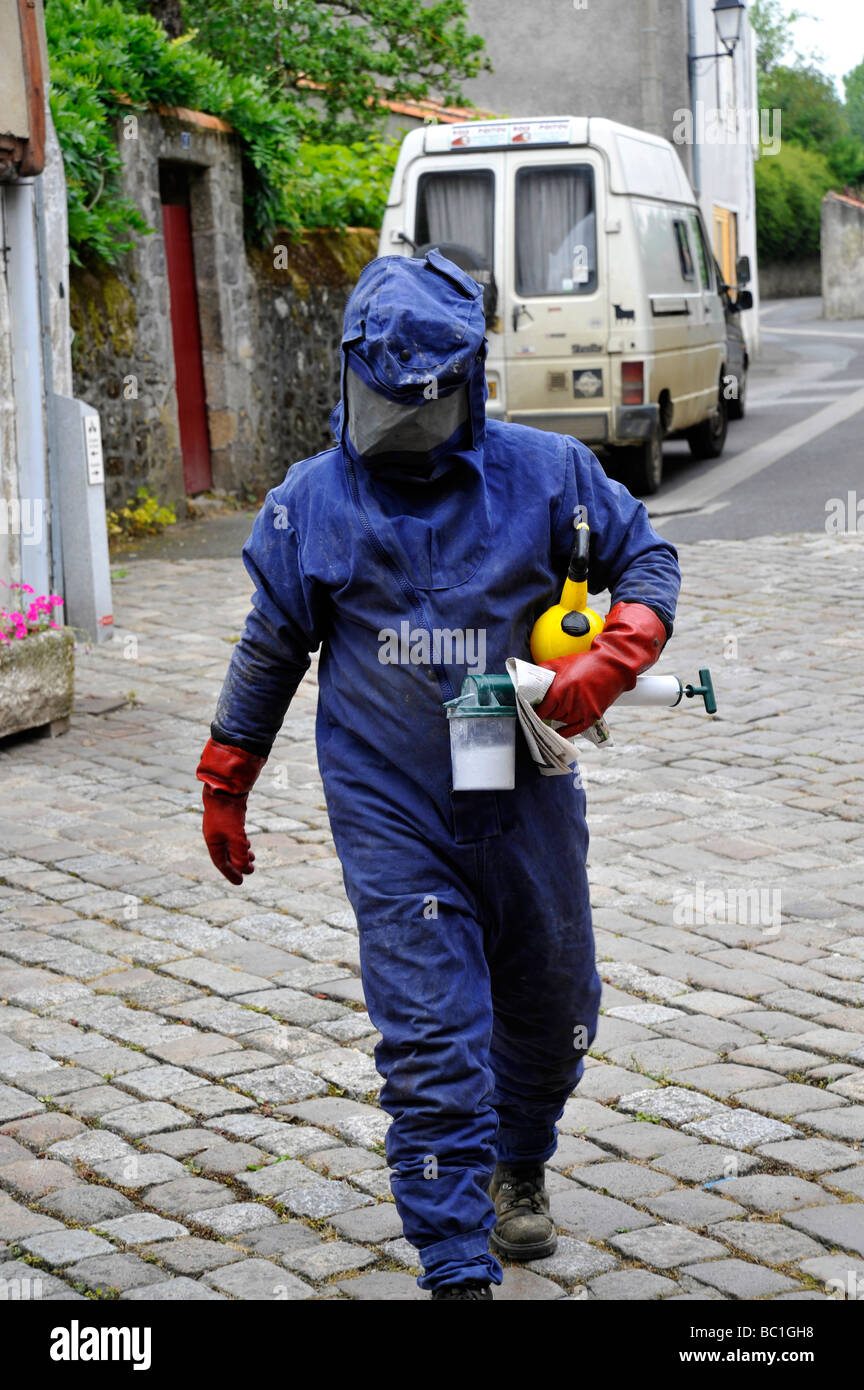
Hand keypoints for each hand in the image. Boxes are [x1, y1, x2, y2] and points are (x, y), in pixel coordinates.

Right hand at [202, 786, 254, 884]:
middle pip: (226, 855)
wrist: (224, 787)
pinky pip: (233, 836)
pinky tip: (247, 843)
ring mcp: (220, 826)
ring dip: (241, 853)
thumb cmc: (227, 812)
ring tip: (252, 858)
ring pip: (230, 845)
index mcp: (213, 841)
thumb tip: (244, 868)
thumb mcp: (235, 835)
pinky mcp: (228, 818)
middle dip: (237, 864)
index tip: (240, 882)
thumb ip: (240, 852)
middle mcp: (215, 835)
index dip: (231, 873)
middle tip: (250, 871)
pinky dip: (240, 842)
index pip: (220, 862)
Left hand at [536, 601, 667, 737]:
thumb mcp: (561, 662)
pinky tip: (558, 732)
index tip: (529, 711)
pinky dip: (565, 732)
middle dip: (545, 714)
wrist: (613, 665)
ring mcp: (583, 710)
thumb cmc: (586, 662)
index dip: (534, 711)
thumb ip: (544, 670)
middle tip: (539, 713)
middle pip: (551, 716)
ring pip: (562, 722)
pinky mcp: (593, 715)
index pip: (541, 709)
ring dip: (555, 719)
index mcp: (561, 689)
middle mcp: (571, 702)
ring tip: (551, 716)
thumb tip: (529, 677)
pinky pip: (575, 729)